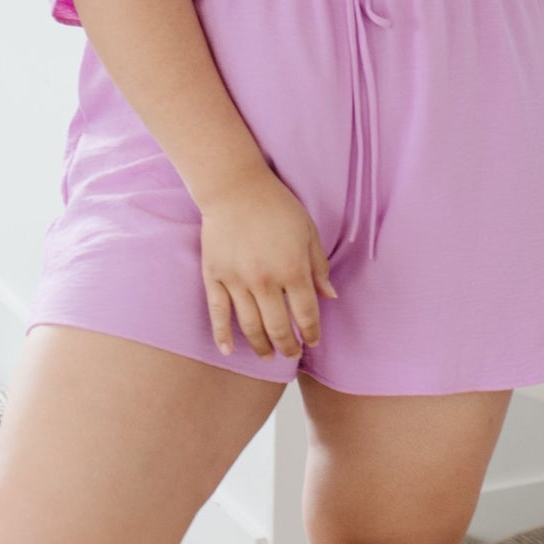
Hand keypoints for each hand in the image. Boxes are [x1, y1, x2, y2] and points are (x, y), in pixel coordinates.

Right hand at [199, 166, 337, 358]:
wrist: (234, 187)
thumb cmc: (277, 206)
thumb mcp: (308, 231)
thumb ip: (318, 266)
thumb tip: (330, 297)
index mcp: (293, 270)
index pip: (306, 314)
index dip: (312, 332)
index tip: (313, 341)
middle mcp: (265, 281)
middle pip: (279, 327)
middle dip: (288, 346)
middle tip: (291, 353)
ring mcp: (237, 281)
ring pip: (250, 326)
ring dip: (261, 346)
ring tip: (267, 356)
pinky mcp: (214, 276)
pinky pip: (218, 312)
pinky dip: (222, 335)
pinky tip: (228, 351)